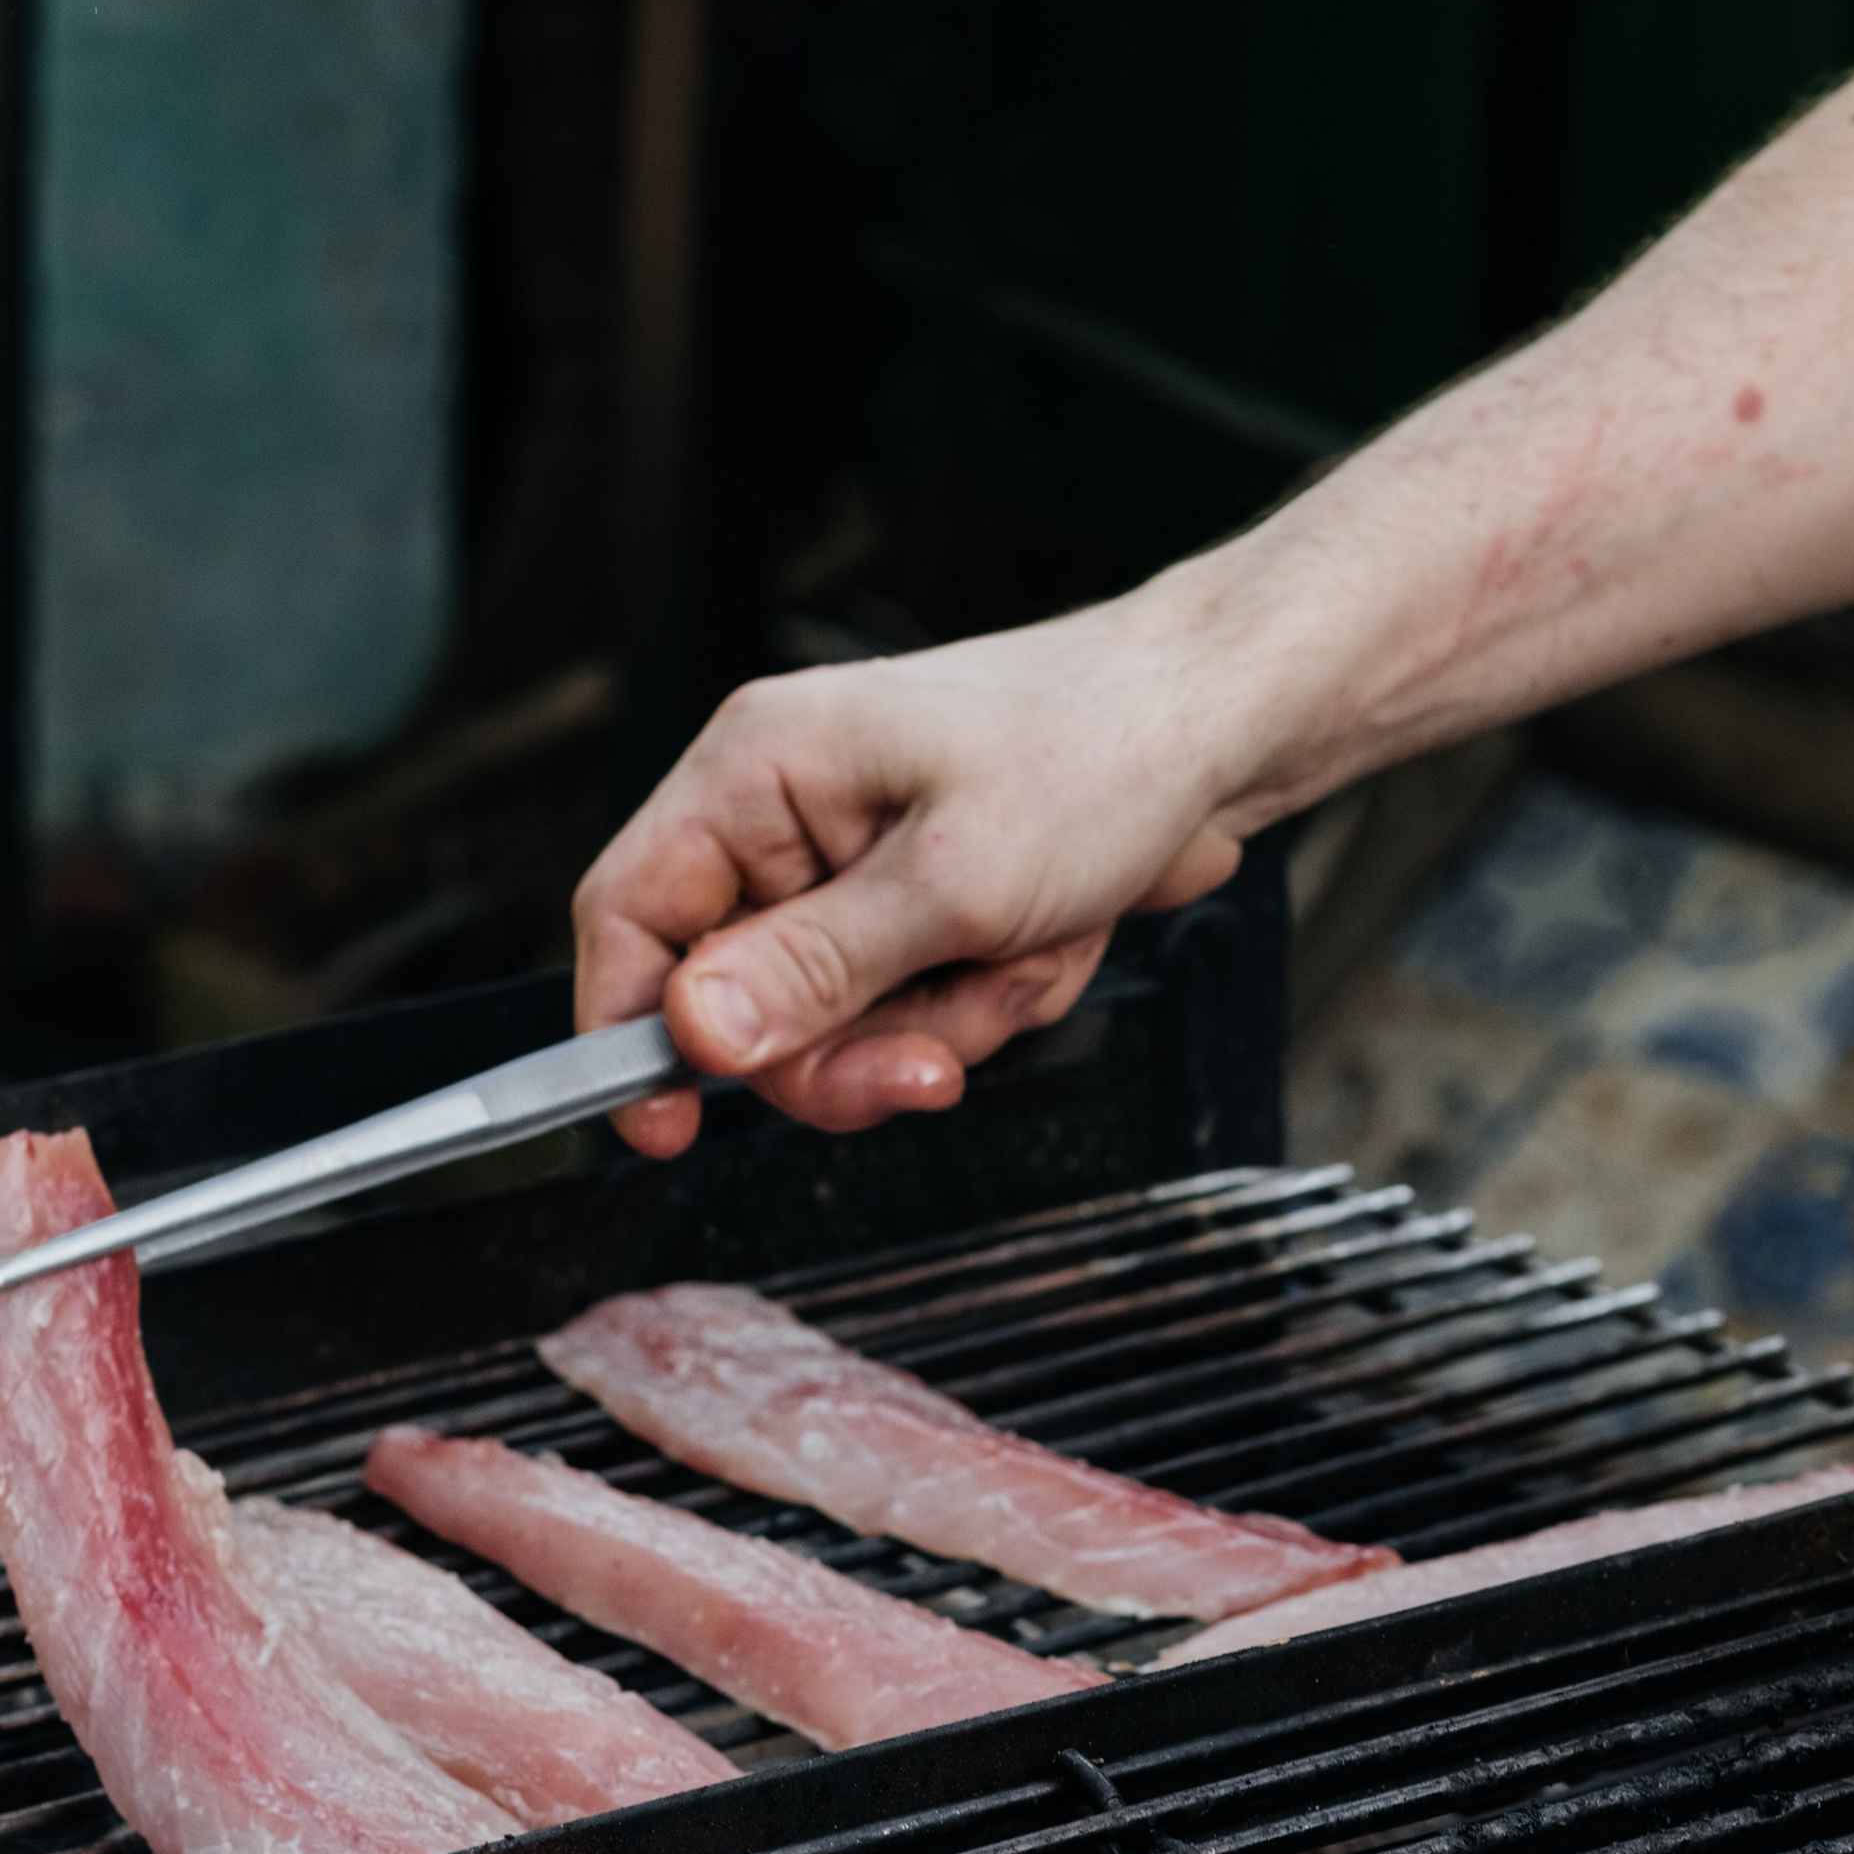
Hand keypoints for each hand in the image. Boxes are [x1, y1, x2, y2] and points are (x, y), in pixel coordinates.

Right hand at [574, 604, 1253, 1156]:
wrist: (1224, 725)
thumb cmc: (1101, 749)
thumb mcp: (953, 881)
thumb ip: (815, 967)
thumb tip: (694, 1032)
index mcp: (759, 771)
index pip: (629, 915)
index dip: (630, 1030)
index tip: (666, 1127)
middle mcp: (790, 818)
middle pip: (741, 1003)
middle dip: (850, 1047)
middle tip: (937, 1054)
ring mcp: (855, 867)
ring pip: (838, 1025)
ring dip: (942, 1022)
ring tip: (1022, 956)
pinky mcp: (918, 907)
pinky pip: (913, 1011)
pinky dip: (985, 1003)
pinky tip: (1046, 945)